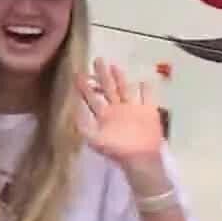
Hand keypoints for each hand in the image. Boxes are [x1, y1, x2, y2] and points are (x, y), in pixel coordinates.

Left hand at [76, 58, 165, 189]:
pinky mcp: (148, 112)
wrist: (140, 160)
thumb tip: (73, 112)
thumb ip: (84, 126)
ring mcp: (133, 109)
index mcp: (104, 115)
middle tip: (96, 60)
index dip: (85, 87)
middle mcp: (117, 109)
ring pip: (125, 90)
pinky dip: (146, 90)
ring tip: (114, 66)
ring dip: (120, 78)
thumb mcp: (95, 140)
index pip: (92, 98)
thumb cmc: (116, 151)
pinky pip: (148, 98)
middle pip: (108, 89)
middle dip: (102, 75)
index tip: (78, 74)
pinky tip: (144, 81)